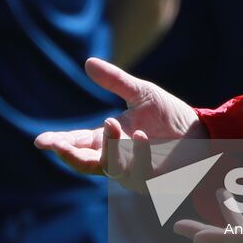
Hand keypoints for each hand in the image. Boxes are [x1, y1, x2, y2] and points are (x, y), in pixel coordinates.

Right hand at [34, 57, 206, 192]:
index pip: (78, 144)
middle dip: (69, 155)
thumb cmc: (169, 115)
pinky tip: (139, 135)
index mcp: (109, 140)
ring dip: (109, 148)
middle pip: (85, 164)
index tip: (41, 141)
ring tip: (110, 123)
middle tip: (56, 145)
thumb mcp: (140, 92)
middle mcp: (117, 159)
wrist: (202, 131)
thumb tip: (88, 62)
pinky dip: (137, 153)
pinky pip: (141, 171)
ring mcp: (134, 172)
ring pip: (110, 167)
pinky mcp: (154, 180)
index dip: (59, 143)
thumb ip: (114, 80)